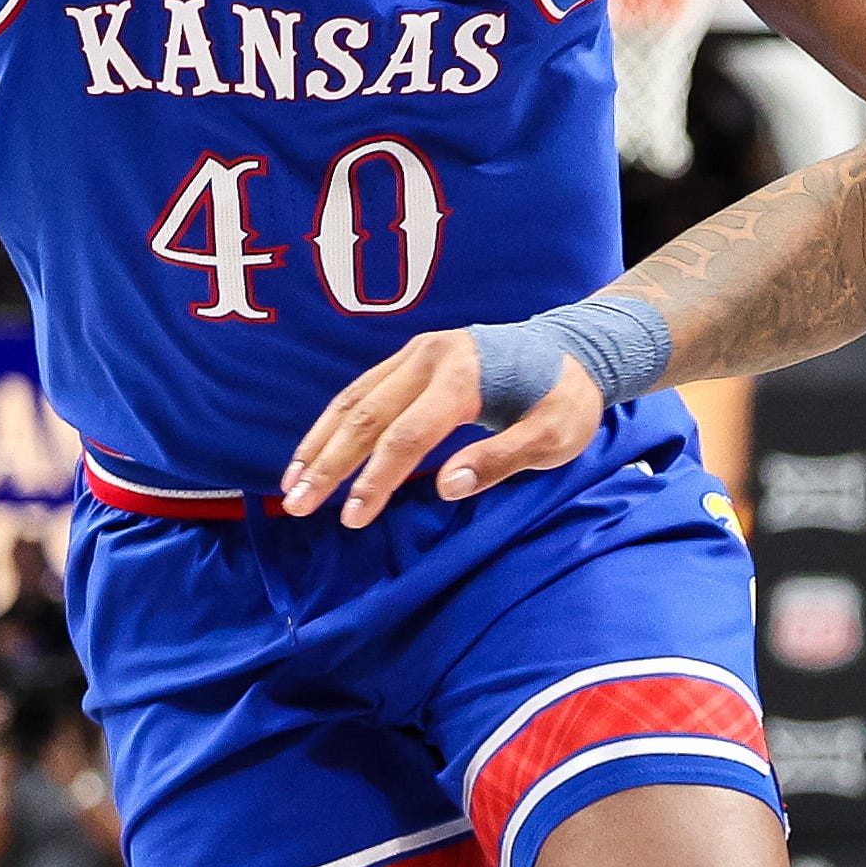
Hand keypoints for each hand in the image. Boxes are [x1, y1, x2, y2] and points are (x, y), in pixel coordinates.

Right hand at [280, 331, 599, 527]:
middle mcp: (429, 357)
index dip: (377, 479)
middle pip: (366, 417)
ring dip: (319, 445)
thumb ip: (501, 460)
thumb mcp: (554, 436)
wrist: (574, 348)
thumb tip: (445, 487)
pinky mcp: (410, 360)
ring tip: (291, 485)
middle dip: (329, 465)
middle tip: (297, 506)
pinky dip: (332, 425)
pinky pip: (360, 392)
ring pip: (353, 401)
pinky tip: (314, 454)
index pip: (408, 435)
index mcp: (464, 375)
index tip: (354, 518)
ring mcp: (415, 354)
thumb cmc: (566, 399)